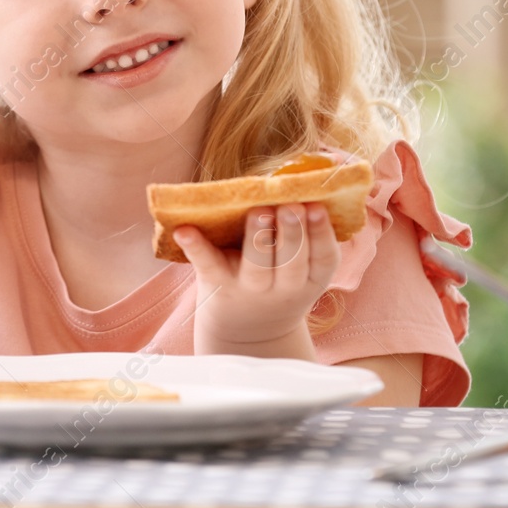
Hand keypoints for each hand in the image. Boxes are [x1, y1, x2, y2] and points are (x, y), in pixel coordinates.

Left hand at [174, 202, 340, 353]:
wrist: (248, 329)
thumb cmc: (279, 278)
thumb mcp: (303, 266)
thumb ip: (306, 230)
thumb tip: (305, 177)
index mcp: (311, 277)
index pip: (324, 257)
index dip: (322, 232)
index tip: (317, 206)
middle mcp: (284, 286)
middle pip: (292, 262)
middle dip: (292, 233)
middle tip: (291, 206)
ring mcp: (250, 287)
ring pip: (257, 267)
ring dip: (258, 238)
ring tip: (258, 211)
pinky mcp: (217, 283)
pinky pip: (208, 265)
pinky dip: (195, 247)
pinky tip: (184, 230)